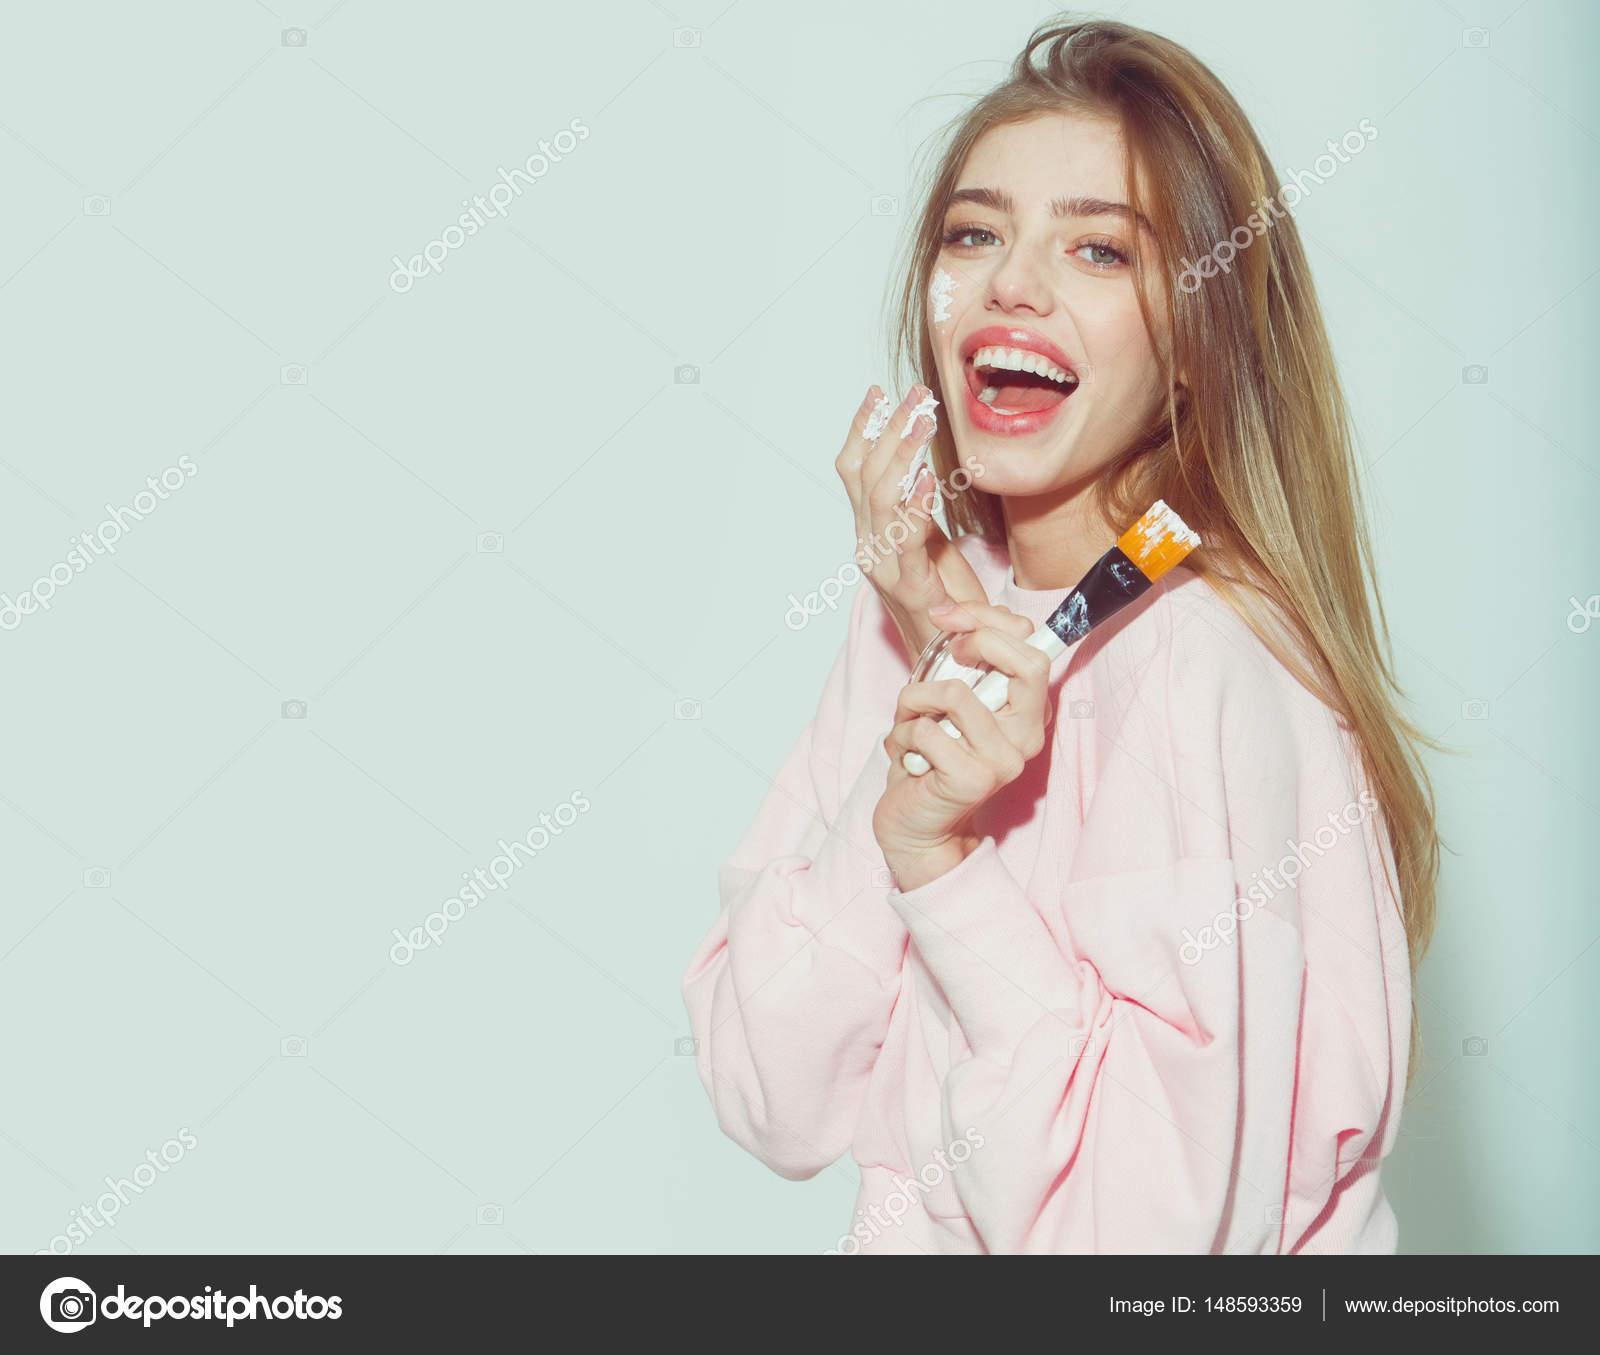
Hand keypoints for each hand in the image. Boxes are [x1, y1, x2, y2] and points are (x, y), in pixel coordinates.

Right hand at [835, 384, 988, 668]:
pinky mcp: (908, 585)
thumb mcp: (931, 540)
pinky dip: (913, 506)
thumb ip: (918, 507)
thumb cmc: (944, 596)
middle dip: (889, 430)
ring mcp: (884, 566)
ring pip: (880, 498)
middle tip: (915, 397)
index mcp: (870, 530)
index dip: (862, 429)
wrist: (950, 652)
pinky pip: (905, 539)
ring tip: (923, 422)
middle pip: (866, 475)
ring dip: (902, 455)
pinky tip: (925, 481)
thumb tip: (922, 463)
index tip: (878, 394)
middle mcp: (869, 544)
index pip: (853, 469)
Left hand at [872, 600, 1052, 890]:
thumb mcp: (949, 700)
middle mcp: (1027, 734)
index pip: (1032, 644)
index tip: (948, 619)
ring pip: (956, 693)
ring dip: (915, 699)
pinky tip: (908, 755)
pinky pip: (926, 730)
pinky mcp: (974, 779)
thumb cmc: (930, 756)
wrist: (917, 824)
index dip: (987, 618)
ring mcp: (1005, 759)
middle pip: (1025, 662)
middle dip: (969, 642)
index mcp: (1028, 710)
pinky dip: (903, 734)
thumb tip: (953, 615)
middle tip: (937, 663)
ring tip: (909, 720)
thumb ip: (964, 664)